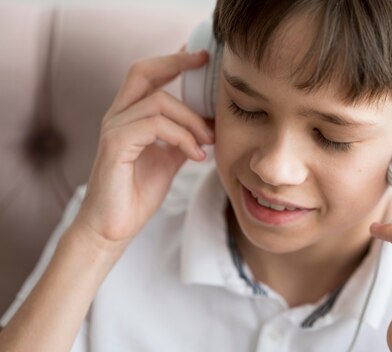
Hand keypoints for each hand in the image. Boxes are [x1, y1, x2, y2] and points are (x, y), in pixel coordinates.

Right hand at [72, 46, 214, 248]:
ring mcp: (114, 129)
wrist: (113, 228)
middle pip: (142, 72)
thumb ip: (182, 138)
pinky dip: (182, 137)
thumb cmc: (136, 195)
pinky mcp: (116, 145)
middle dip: (177, 63)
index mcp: (129, 117)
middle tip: (206, 65)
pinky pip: (155, 126)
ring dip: (192, 120)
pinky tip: (196, 155)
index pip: (147, 75)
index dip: (172, 61)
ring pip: (159, 102)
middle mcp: (117, 117)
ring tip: (209, 140)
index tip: (200, 56)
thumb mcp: (168, 160)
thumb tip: (208, 125)